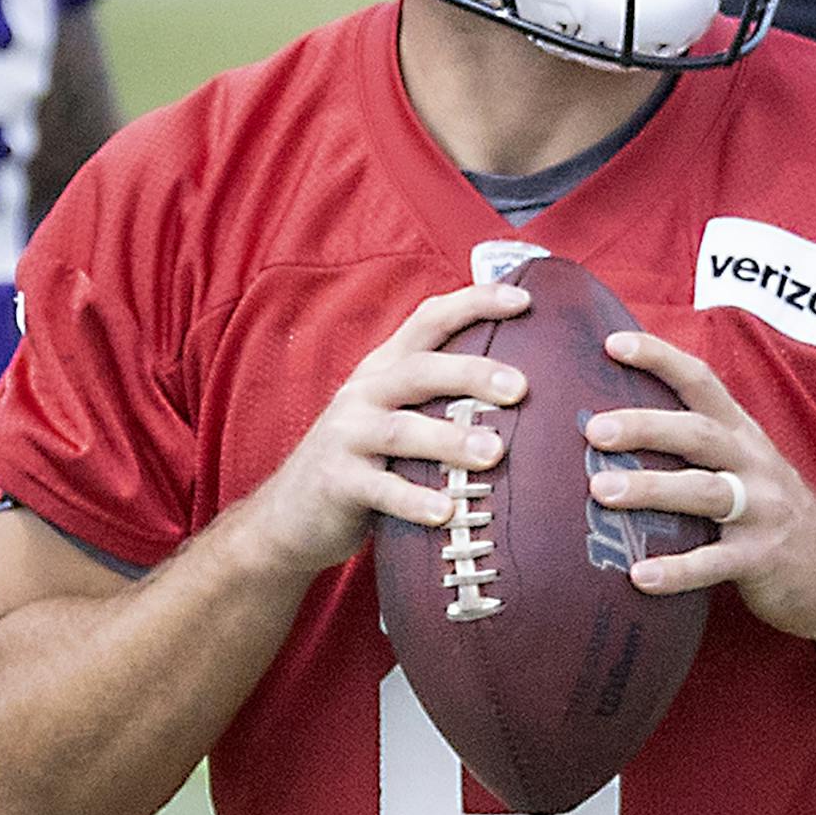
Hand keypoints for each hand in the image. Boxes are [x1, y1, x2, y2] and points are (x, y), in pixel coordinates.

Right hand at [242, 284, 530, 578]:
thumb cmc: (366, 460)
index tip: (524, 300)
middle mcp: (366, 392)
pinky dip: (414, 500)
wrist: (290, 514)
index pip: (429, 320)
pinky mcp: (337, 482)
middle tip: (520, 387)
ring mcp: (348, 436)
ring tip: (493, 453)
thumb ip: (441, 398)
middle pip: (420, 370)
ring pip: (401, 430)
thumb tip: (525, 388)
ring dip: (449, 440)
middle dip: (471, 373)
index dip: (475, 304)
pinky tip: (447, 511)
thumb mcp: (396, 415)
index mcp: (386, 369)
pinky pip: (380, 489)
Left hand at [584, 330, 815, 645]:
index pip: (702, 382)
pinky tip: (640, 576)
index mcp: (742, 434)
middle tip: (594, 430)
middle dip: (646, 426)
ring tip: (600, 491)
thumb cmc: (767, 509)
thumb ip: (695, 444)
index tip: (614, 343)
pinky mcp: (763, 559)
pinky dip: (677, 570)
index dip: (660, 359)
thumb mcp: (743, 463)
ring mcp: (761, 511)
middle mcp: (753, 464)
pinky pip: (715, 562)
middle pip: (699, 434)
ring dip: (651, 489)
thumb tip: (612, 425)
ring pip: (705, 492)